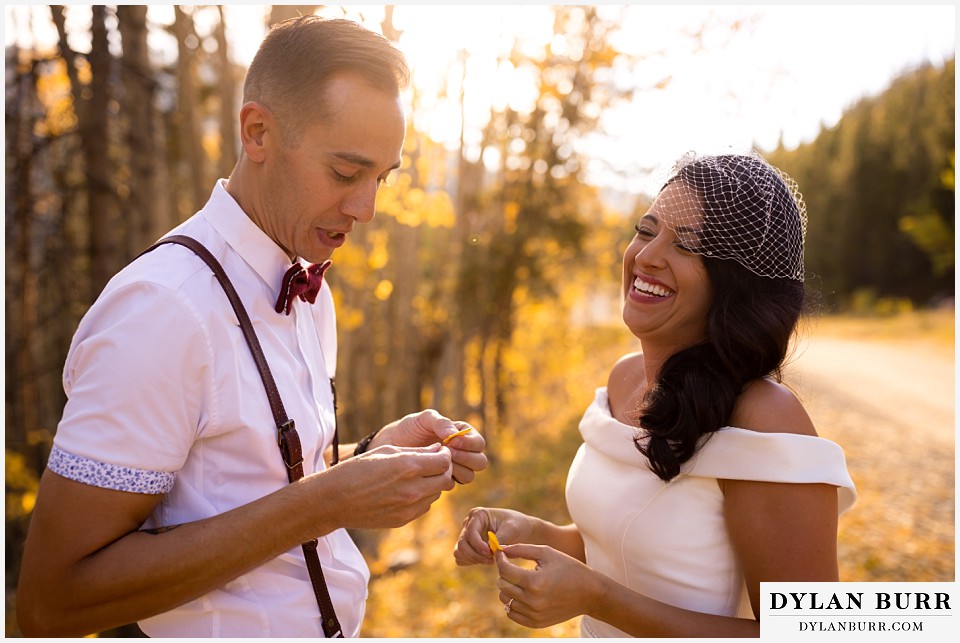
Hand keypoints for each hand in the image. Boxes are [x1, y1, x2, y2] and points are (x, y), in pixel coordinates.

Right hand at [322, 443, 454, 528]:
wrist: (334, 500)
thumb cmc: (357, 469)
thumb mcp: (386, 451)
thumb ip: (416, 451)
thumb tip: (438, 449)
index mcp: (408, 467)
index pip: (444, 461)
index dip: (444, 455)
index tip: (439, 452)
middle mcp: (413, 489)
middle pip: (446, 479)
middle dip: (442, 470)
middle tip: (432, 464)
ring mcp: (409, 507)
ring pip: (437, 494)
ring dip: (433, 484)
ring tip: (416, 477)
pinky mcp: (403, 519)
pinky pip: (424, 507)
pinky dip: (422, 498)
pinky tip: (406, 490)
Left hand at [376, 410, 487, 485]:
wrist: (392, 445)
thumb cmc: (409, 429)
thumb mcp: (424, 419)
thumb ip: (440, 422)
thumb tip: (454, 434)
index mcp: (462, 436)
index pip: (479, 443)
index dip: (469, 443)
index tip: (452, 441)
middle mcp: (462, 453)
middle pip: (480, 462)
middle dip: (466, 458)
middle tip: (448, 453)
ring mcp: (453, 469)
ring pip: (470, 476)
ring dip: (457, 470)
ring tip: (438, 463)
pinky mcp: (442, 481)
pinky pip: (453, 485)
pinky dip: (445, 479)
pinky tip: (431, 472)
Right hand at [453, 507, 536, 565]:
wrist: (522, 530)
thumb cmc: (518, 525)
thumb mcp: (512, 529)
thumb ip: (500, 538)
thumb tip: (489, 549)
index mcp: (478, 514)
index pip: (470, 532)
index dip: (478, 546)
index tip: (490, 554)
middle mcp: (469, 523)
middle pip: (462, 543)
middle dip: (475, 555)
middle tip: (491, 560)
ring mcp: (467, 534)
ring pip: (459, 551)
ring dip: (473, 559)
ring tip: (490, 560)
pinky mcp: (468, 546)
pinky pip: (461, 558)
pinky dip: (471, 562)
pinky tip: (485, 561)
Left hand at [495, 544, 595, 628]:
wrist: (590, 593)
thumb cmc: (568, 568)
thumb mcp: (546, 552)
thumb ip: (521, 549)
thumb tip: (500, 549)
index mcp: (535, 582)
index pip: (504, 570)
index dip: (500, 559)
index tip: (502, 553)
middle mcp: (533, 601)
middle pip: (502, 585)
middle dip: (504, 573)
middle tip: (513, 566)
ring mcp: (534, 614)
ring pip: (505, 599)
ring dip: (508, 588)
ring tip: (520, 580)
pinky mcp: (536, 623)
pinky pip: (512, 613)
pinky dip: (513, 603)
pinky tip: (522, 593)